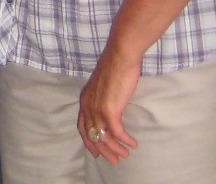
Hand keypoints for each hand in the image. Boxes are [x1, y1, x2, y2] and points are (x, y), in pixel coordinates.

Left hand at [77, 48, 140, 163]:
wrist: (120, 55)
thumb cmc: (115, 65)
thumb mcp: (103, 84)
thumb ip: (103, 97)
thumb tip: (110, 106)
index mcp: (84, 100)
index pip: (82, 127)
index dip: (89, 141)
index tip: (96, 152)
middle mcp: (87, 106)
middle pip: (92, 136)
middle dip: (103, 150)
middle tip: (114, 160)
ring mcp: (97, 109)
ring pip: (105, 137)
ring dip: (116, 149)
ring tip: (126, 155)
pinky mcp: (110, 111)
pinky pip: (117, 133)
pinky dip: (125, 140)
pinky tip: (133, 143)